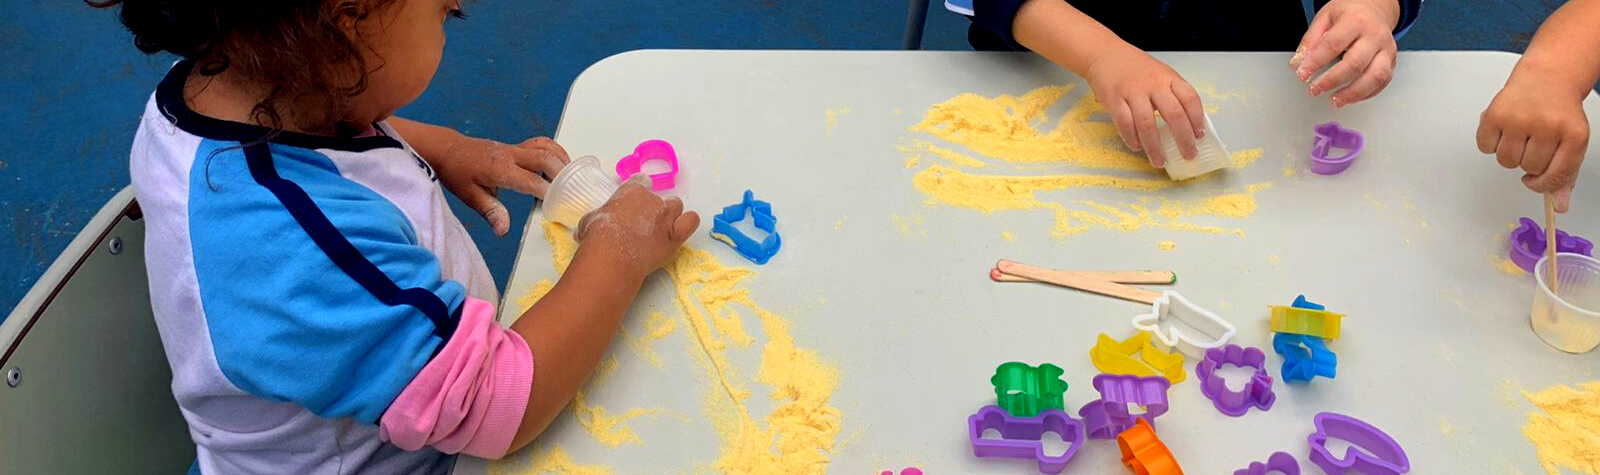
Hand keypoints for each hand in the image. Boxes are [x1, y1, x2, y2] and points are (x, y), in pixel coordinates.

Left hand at [433, 136, 569, 234]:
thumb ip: (491, 212)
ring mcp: (515, 148)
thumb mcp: (470, 196)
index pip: (532, 180)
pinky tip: (560, 164)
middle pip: (545, 158)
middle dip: (562, 175)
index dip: (548, 191)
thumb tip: (504, 230)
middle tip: (570, 192)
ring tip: (571, 179)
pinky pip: (541, 144)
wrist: (448, 150)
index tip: (558, 204)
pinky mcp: (517, 146)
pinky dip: (555, 151)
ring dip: (562, 161)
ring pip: (546, 148)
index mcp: (500, 169)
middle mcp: (511, 155)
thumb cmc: (458, 173)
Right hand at [573, 176, 699, 278]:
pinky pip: (691, 221)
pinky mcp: (675, 236)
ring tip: (661, 227)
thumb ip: (594, 220)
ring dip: (671, 214)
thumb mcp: (588, 221)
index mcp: (631, 191)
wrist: (612, 254)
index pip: (640, 181)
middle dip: (653, 208)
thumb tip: (582, 231)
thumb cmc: (597, 235)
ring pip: (677, 206)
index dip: (637, 191)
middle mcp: (652, 200)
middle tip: (642, 223)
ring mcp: (666, 217)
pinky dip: (688, 223)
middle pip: (659, 197)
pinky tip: (680, 230)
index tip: (632, 202)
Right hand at [1085, 47, 1205, 167]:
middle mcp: (1153, 84)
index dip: (1197, 119)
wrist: (1105, 54)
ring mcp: (1133, 92)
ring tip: (1159, 161)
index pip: (1190, 98)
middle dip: (1183, 139)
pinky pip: (1125, 124)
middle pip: (1174, 114)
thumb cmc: (1136, 68)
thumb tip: (1186, 124)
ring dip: (1154, 147)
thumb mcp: (1160, 74)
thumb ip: (1172, 93)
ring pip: (1147, 124)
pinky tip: (1137, 147)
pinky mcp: (1114, 99)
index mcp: (1168, 77)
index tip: (1200, 136)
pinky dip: (1132, 139)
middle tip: (1188, 155)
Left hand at [1292, 0, 1400, 107]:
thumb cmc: (1349, 14)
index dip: (1316, 62)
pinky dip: (1365, 94)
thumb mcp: (1324, 18)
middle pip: (1355, 63)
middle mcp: (1375, 35)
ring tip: (1334, 100)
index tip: (1302, 74)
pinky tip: (1350, 97)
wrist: (1375, 10)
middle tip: (1314, 89)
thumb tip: (1297, 64)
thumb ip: (1310, 41)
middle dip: (1332, 81)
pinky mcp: (1391, 62)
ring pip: (1375, 76)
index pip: (1333, 44)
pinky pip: (1382, 82)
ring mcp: (1386, 49)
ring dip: (1353, 93)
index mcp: (1356, 21)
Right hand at [1477, 65, 1588, 212]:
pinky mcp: (1496, 114)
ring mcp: (1520, 119)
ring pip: (1506, 161)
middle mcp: (1547, 126)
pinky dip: (1491, 143)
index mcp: (1573, 135)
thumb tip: (1558, 206)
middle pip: (1528, 168)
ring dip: (1509, 154)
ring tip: (1518, 136)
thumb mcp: (1571, 143)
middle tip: (1532, 143)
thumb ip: (1564, 176)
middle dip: (1527, 162)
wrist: (1547, 78)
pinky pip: (1486, 147)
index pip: (1555, 176)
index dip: (1543, 184)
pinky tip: (1503, 130)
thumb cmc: (1559, 113)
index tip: (1536, 180)